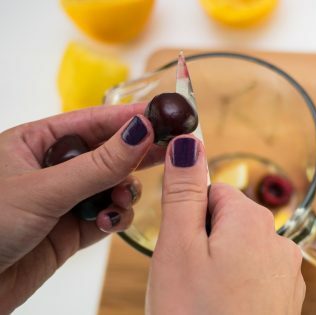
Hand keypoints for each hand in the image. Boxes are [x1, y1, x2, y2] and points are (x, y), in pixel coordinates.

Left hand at [0, 103, 162, 312]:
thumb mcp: (44, 190)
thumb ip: (98, 165)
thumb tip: (141, 132)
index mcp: (34, 142)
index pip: (92, 121)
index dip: (130, 117)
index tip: (165, 115)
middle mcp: (52, 168)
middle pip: (109, 151)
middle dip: (138, 153)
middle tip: (173, 148)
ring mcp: (65, 199)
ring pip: (115, 185)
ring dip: (126, 192)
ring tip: (121, 201)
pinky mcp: (73, 230)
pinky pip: (110, 215)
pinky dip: (117, 218)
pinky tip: (109, 222)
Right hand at [147, 136, 305, 314]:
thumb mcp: (179, 246)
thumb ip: (185, 189)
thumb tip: (189, 141)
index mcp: (251, 220)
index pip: (213, 190)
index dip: (189, 217)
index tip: (180, 246)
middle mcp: (277, 241)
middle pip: (227, 220)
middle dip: (203, 242)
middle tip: (188, 278)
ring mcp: (286, 272)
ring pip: (238, 251)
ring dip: (218, 266)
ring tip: (203, 299)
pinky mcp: (285, 298)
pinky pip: (253, 277)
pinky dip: (235, 288)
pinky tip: (221, 310)